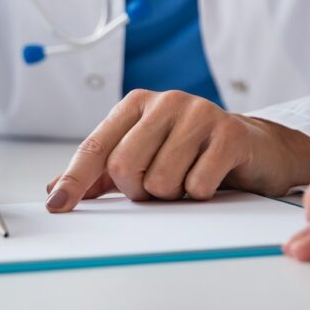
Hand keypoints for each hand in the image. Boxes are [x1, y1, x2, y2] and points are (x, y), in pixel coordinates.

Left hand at [45, 89, 309, 212]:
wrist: (255, 148)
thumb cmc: (192, 154)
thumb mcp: (143, 157)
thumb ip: (100, 173)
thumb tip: (55, 189)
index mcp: (136, 104)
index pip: (95, 147)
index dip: (74, 180)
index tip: (58, 207)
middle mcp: (165, 102)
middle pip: (124, 167)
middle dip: (138, 191)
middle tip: (159, 186)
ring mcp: (199, 113)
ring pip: (160, 181)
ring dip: (172, 194)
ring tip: (187, 178)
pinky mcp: (230, 133)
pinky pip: (196, 185)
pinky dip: (199, 194)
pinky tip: (211, 178)